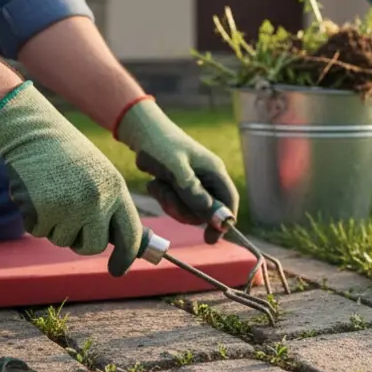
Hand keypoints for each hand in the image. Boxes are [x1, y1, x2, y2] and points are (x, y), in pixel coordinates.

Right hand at [0, 81, 142, 275]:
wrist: (32, 132)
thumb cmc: (66, 156)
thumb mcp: (99, 176)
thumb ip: (109, 206)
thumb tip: (122, 244)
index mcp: (116, 190)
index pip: (130, 234)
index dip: (126, 257)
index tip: (119, 270)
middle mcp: (97, 201)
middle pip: (93, 246)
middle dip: (80, 240)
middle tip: (68, 218)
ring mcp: (70, 207)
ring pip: (62, 240)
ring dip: (54, 225)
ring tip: (51, 193)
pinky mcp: (43, 210)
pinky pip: (39, 231)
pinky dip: (34, 218)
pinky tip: (35, 193)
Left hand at [116, 98, 237, 242]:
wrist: (142, 132)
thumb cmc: (160, 146)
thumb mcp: (175, 169)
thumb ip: (194, 193)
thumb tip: (214, 217)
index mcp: (214, 171)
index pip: (229, 201)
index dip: (223, 222)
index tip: (210, 239)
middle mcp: (208, 178)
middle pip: (206, 210)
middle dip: (185, 210)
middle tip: (167, 198)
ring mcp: (195, 182)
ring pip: (189, 209)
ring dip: (171, 203)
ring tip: (158, 185)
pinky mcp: (181, 184)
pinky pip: (177, 203)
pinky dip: (164, 198)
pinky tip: (155, 183)